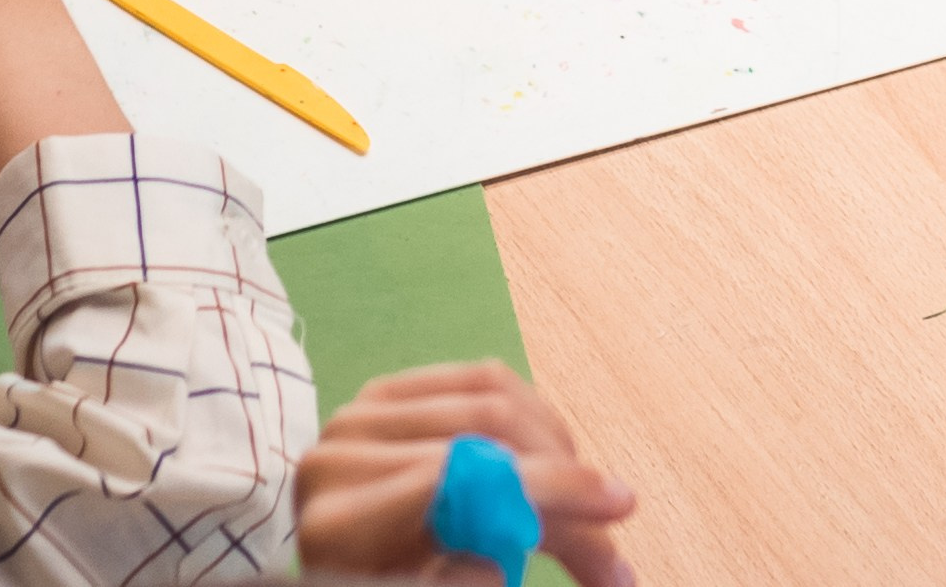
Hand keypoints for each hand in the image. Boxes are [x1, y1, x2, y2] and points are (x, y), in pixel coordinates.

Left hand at [294, 362, 635, 586]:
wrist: (327, 575)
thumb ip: (462, 577)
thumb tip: (532, 555)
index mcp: (337, 529)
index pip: (461, 480)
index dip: (546, 487)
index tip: (617, 506)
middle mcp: (338, 459)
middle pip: (483, 433)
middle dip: (565, 474)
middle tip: (618, 513)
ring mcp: (358, 415)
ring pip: (491, 397)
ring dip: (555, 443)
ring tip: (584, 489)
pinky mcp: (381, 392)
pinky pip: (479, 379)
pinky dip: (528, 413)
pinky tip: (551, 451)